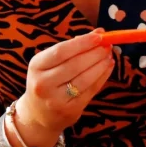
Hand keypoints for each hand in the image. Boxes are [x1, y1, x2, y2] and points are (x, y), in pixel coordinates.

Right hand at [14, 30, 113, 146]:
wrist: (38, 113)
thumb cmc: (47, 81)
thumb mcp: (49, 63)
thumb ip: (71, 48)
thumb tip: (98, 33)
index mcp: (36, 66)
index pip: (61, 51)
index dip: (82, 43)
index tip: (99, 36)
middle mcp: (43, 84)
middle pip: (74, 65)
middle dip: (95, 53)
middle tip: (108, 45)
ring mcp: (56, 99)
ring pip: (85, 79)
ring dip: (101, 65)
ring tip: (109, 56)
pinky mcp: (70, 110)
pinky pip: (90, 91)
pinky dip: (102, 77)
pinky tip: (107, 67)